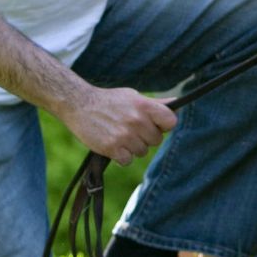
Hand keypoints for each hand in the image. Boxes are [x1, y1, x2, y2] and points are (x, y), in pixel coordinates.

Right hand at [58, 85, 177, 165]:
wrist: (79, 104)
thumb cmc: (109, 100)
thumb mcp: (133, 96)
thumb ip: (155, 103)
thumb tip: (177, 104)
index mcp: (144, 105)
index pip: (171, 121)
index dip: (164, 125)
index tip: (156, 124)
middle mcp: (137, 120)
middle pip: (156, 140)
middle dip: (146, 137)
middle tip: (131, 129)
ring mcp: (125, 135)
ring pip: (142, 152)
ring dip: (132, 147)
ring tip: (120, 135)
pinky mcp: (112, 148)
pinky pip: (127, 161)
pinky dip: (121, 156)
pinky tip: (113, 144)